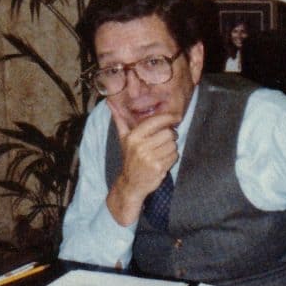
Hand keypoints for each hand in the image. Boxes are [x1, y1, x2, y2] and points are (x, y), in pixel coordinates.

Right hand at [106, 105, 179, 224]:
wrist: (130, 183)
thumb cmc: (130, 157)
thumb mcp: (123, 138)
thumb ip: (120, 119)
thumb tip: (109, 102)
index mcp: (133, 137)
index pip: (156, 122)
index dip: (169, 118)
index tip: (176, 117)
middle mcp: (140, 147)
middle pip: (168, 133)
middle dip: (171, 135)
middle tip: (167, 138)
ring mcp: (149, 158)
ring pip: (173, 145)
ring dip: (171, 147)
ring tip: (162, 151)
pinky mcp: (158, 168)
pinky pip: (174, 156)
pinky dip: (172, 157)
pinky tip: (163, 159)